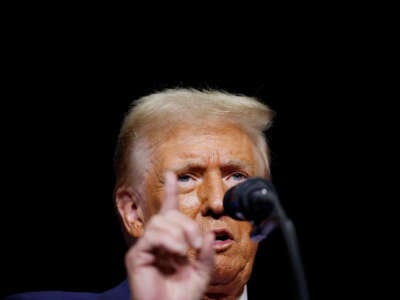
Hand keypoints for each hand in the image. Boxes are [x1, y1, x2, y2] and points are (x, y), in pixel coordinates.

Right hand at [125, 172, 214, 299]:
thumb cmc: (183, 296)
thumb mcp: (202, 272)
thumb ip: (206, 252)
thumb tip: (206, 232)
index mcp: (171, 242)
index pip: (169, 211)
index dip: (170, 192)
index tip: (171, 175)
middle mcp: (156, 242)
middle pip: (167, 215)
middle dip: (186, 224)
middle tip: (196, 243)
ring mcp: (145, 249)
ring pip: (159, 222)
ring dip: (178, 232)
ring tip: (186, 250)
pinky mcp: (136, 257)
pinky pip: (151, 236)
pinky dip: (168, 240)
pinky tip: (177, 252)